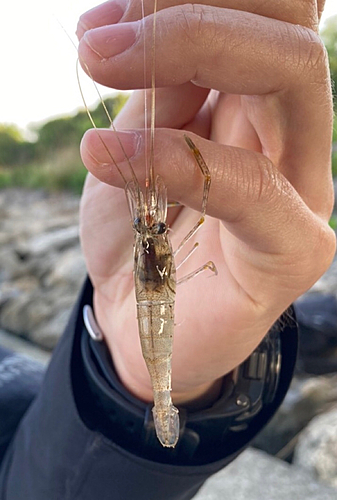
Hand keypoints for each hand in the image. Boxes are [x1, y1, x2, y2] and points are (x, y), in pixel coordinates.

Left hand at [77, 0, 334, 404]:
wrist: (143, 319)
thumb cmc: (139, 235)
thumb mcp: (136, 144)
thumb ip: (158, 89)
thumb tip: (148, 24)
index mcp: (257, 105)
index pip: (263, 15)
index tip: (103, 23)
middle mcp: (293, 137)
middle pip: (289, 29)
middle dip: (196, 10)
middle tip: (102, 39)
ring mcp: (305, 191)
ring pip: (293, 76)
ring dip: (191, 46)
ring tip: (100, 61)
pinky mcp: (296, 249)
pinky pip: (250, 184)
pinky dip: (172, 158)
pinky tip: (105, 157)